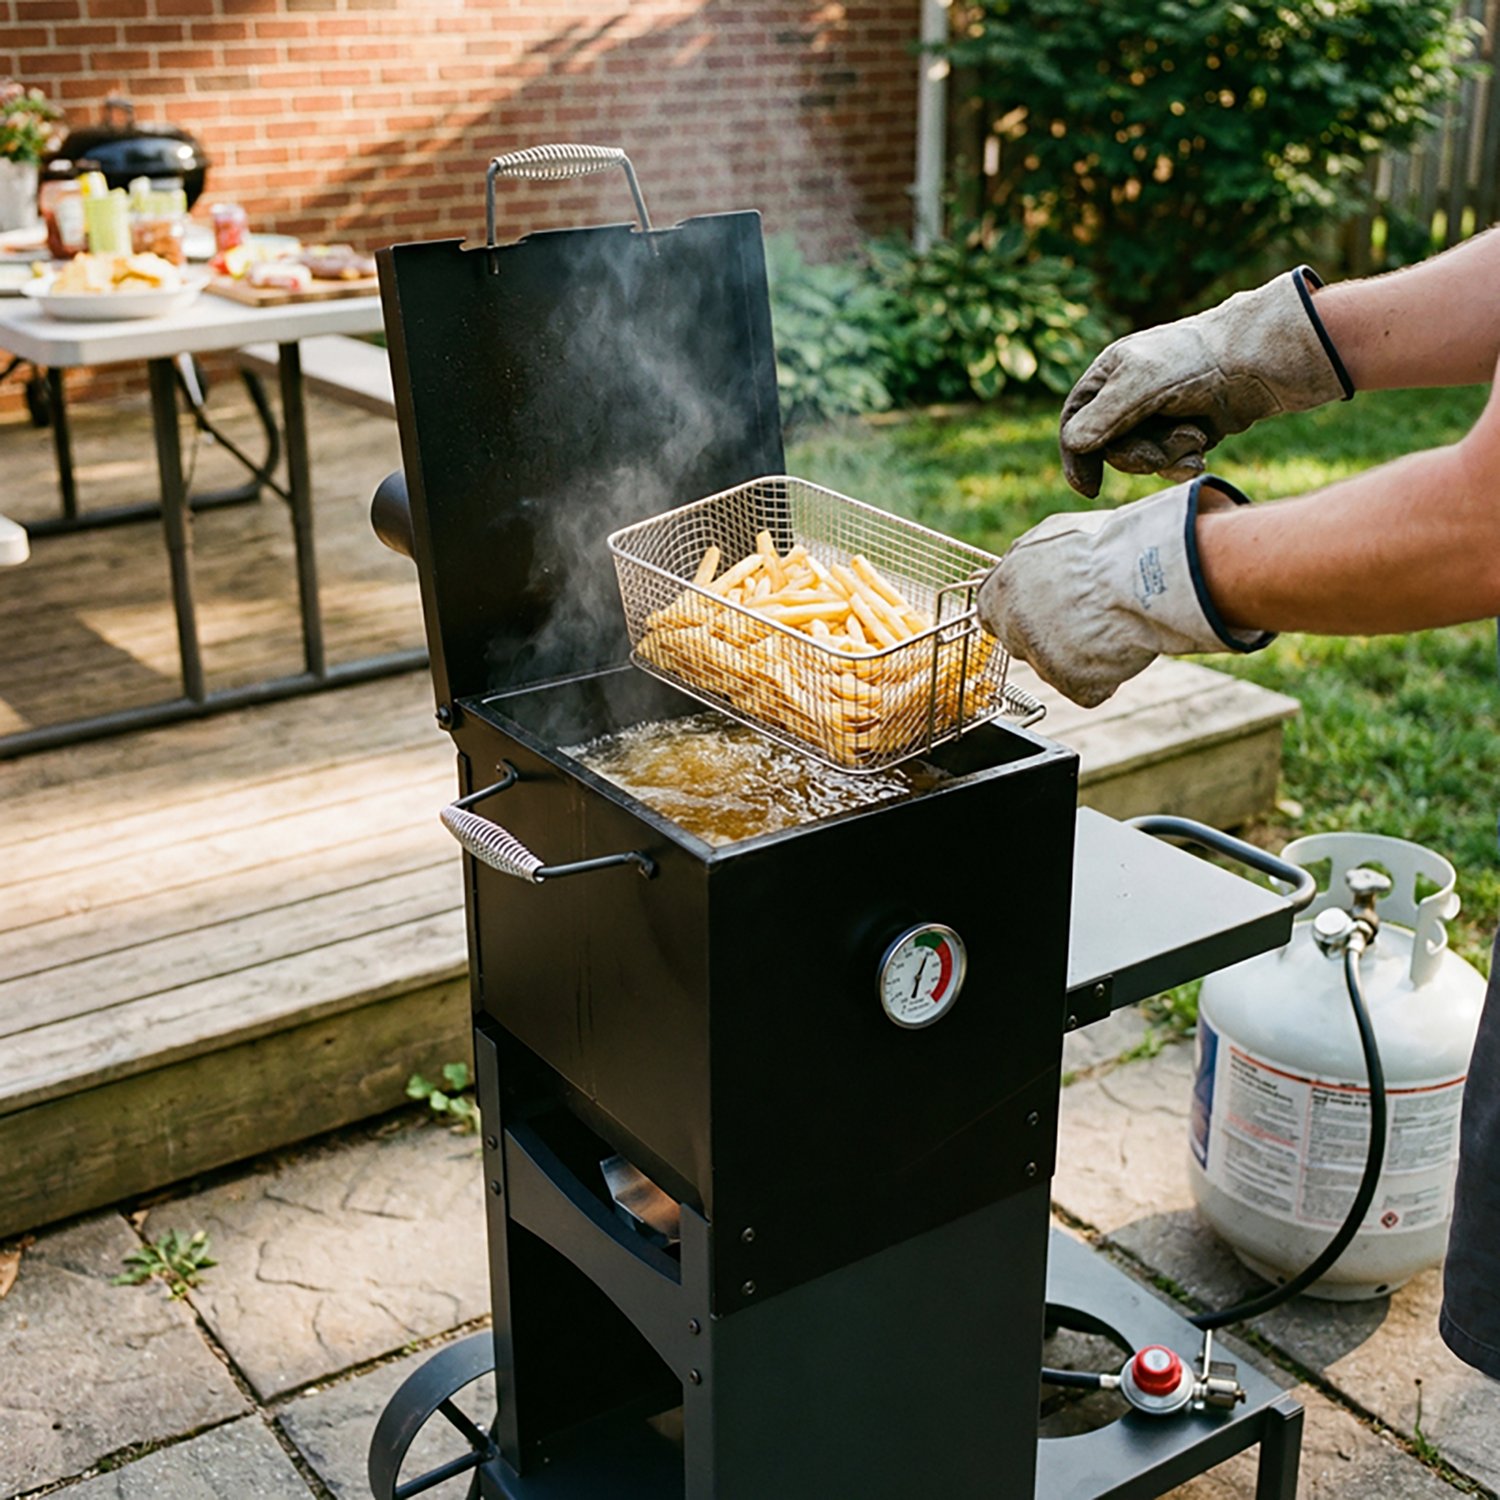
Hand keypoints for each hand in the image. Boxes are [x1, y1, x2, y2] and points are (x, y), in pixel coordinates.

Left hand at [977, 478, 1272, 708]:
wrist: (1141, 577)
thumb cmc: (1100, 548)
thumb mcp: (1046, 537)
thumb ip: (1019, 562)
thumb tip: (1004, 568)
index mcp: (1000, 592)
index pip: (990, 613)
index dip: (1017, 611)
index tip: (1040, 608)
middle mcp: (1013, 629)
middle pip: (1020, 643)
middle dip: (1046, 633)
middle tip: (1083, 615)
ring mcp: (1041, 661)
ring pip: (1053, 666)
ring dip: (1077, 654)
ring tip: (1109, 624)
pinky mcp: (1072, 685)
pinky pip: (1085, 687)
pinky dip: (1101, 676)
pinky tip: (1118, 647)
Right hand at [1059, 268, 1352, 497]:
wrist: (1260, 360)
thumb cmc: (1197, 361)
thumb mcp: (1140, 385)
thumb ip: (1101, 417)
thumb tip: (1074, 444)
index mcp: (1109, 375)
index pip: (1075, 422)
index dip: (1078, 457)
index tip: (1089, 488)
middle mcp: (1129, 395)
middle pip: (1109, 448)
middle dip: (1137, 456)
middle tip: (1159, 456)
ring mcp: (1158, 415)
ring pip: (1141, 458)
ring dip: (1166, 456)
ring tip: (1196, 439)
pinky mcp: (1186, 431)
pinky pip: (1169, 462)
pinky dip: (1183, 463)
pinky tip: (1202, 455)